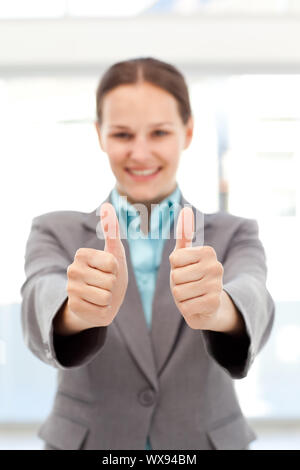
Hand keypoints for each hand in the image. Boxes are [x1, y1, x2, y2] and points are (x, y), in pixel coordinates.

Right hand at [54, 203, 127, 334]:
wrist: (101, 301)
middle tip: (105, 284)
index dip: (116, 269)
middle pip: (109, 280)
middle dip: (113, 285)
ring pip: (105, 296)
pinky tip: (96, 306)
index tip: (109, 270)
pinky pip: (101, 310)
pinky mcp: (75, 309)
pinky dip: (104, 310)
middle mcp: (71, 271)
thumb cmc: (110, 274)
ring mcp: (71, 291)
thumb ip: (112, 229)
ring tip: (102, 295)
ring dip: (109, 298)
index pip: (111, 263)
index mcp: (81, 254)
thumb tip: (107, 204)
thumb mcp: (115, 252)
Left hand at [169, 206, 223, 330]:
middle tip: (189, 285)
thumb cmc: (192, 277)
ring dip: (181, 297)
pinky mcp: (214, 304)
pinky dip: (186, 308)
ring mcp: (217, 286)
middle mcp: (216, 267)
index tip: (186, 270)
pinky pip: (185, 306)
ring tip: (192, 295)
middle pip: (176, 276)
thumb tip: (186, 209)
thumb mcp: (185, 256)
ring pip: (178, 292)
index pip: (174, 259)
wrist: (209, 306)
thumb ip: (184, 234)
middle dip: (177, 284)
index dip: (175, 268)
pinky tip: (196, 306)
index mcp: (208, 252)